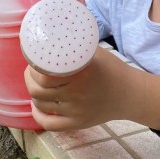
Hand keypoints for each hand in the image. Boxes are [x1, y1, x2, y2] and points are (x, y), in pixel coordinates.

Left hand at [24, 48, 142, 130]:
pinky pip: (49, 124)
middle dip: (30, 80)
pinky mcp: (78, 123)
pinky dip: (38, 115)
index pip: (44, 76)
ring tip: (36, 86)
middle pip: (38, 91)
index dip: (33, 70)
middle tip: (32, 72)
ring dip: (34, 95)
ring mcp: (77, 110)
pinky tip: (37, 106)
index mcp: (81, 73)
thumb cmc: (110, 69)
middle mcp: (77, 93)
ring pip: (41, 105)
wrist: (129, 93)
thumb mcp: (94, 52)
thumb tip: (52, 34)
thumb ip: (74, 46)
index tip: (34, 61)